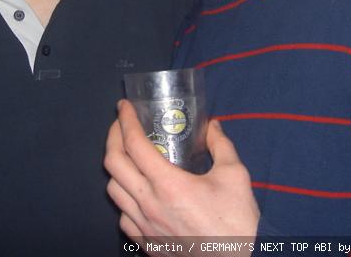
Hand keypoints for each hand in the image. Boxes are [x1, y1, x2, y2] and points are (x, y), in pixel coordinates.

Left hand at [104, 100, 258, 255]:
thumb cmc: (237, 222)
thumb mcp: (234, 176)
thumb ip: (221, 146)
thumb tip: (214, 125)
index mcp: (168, 185)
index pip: (134, 144)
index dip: (126, 121)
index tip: (124, 107)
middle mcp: (149, 205)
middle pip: (113, 164)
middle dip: (113, 138)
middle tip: (121, 125)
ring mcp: (145, 227)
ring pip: (113, 191)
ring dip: (116, 168)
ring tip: (127, 156)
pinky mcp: (147, 244)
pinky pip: (123, 217)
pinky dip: (124, 199)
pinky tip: (137, 192)